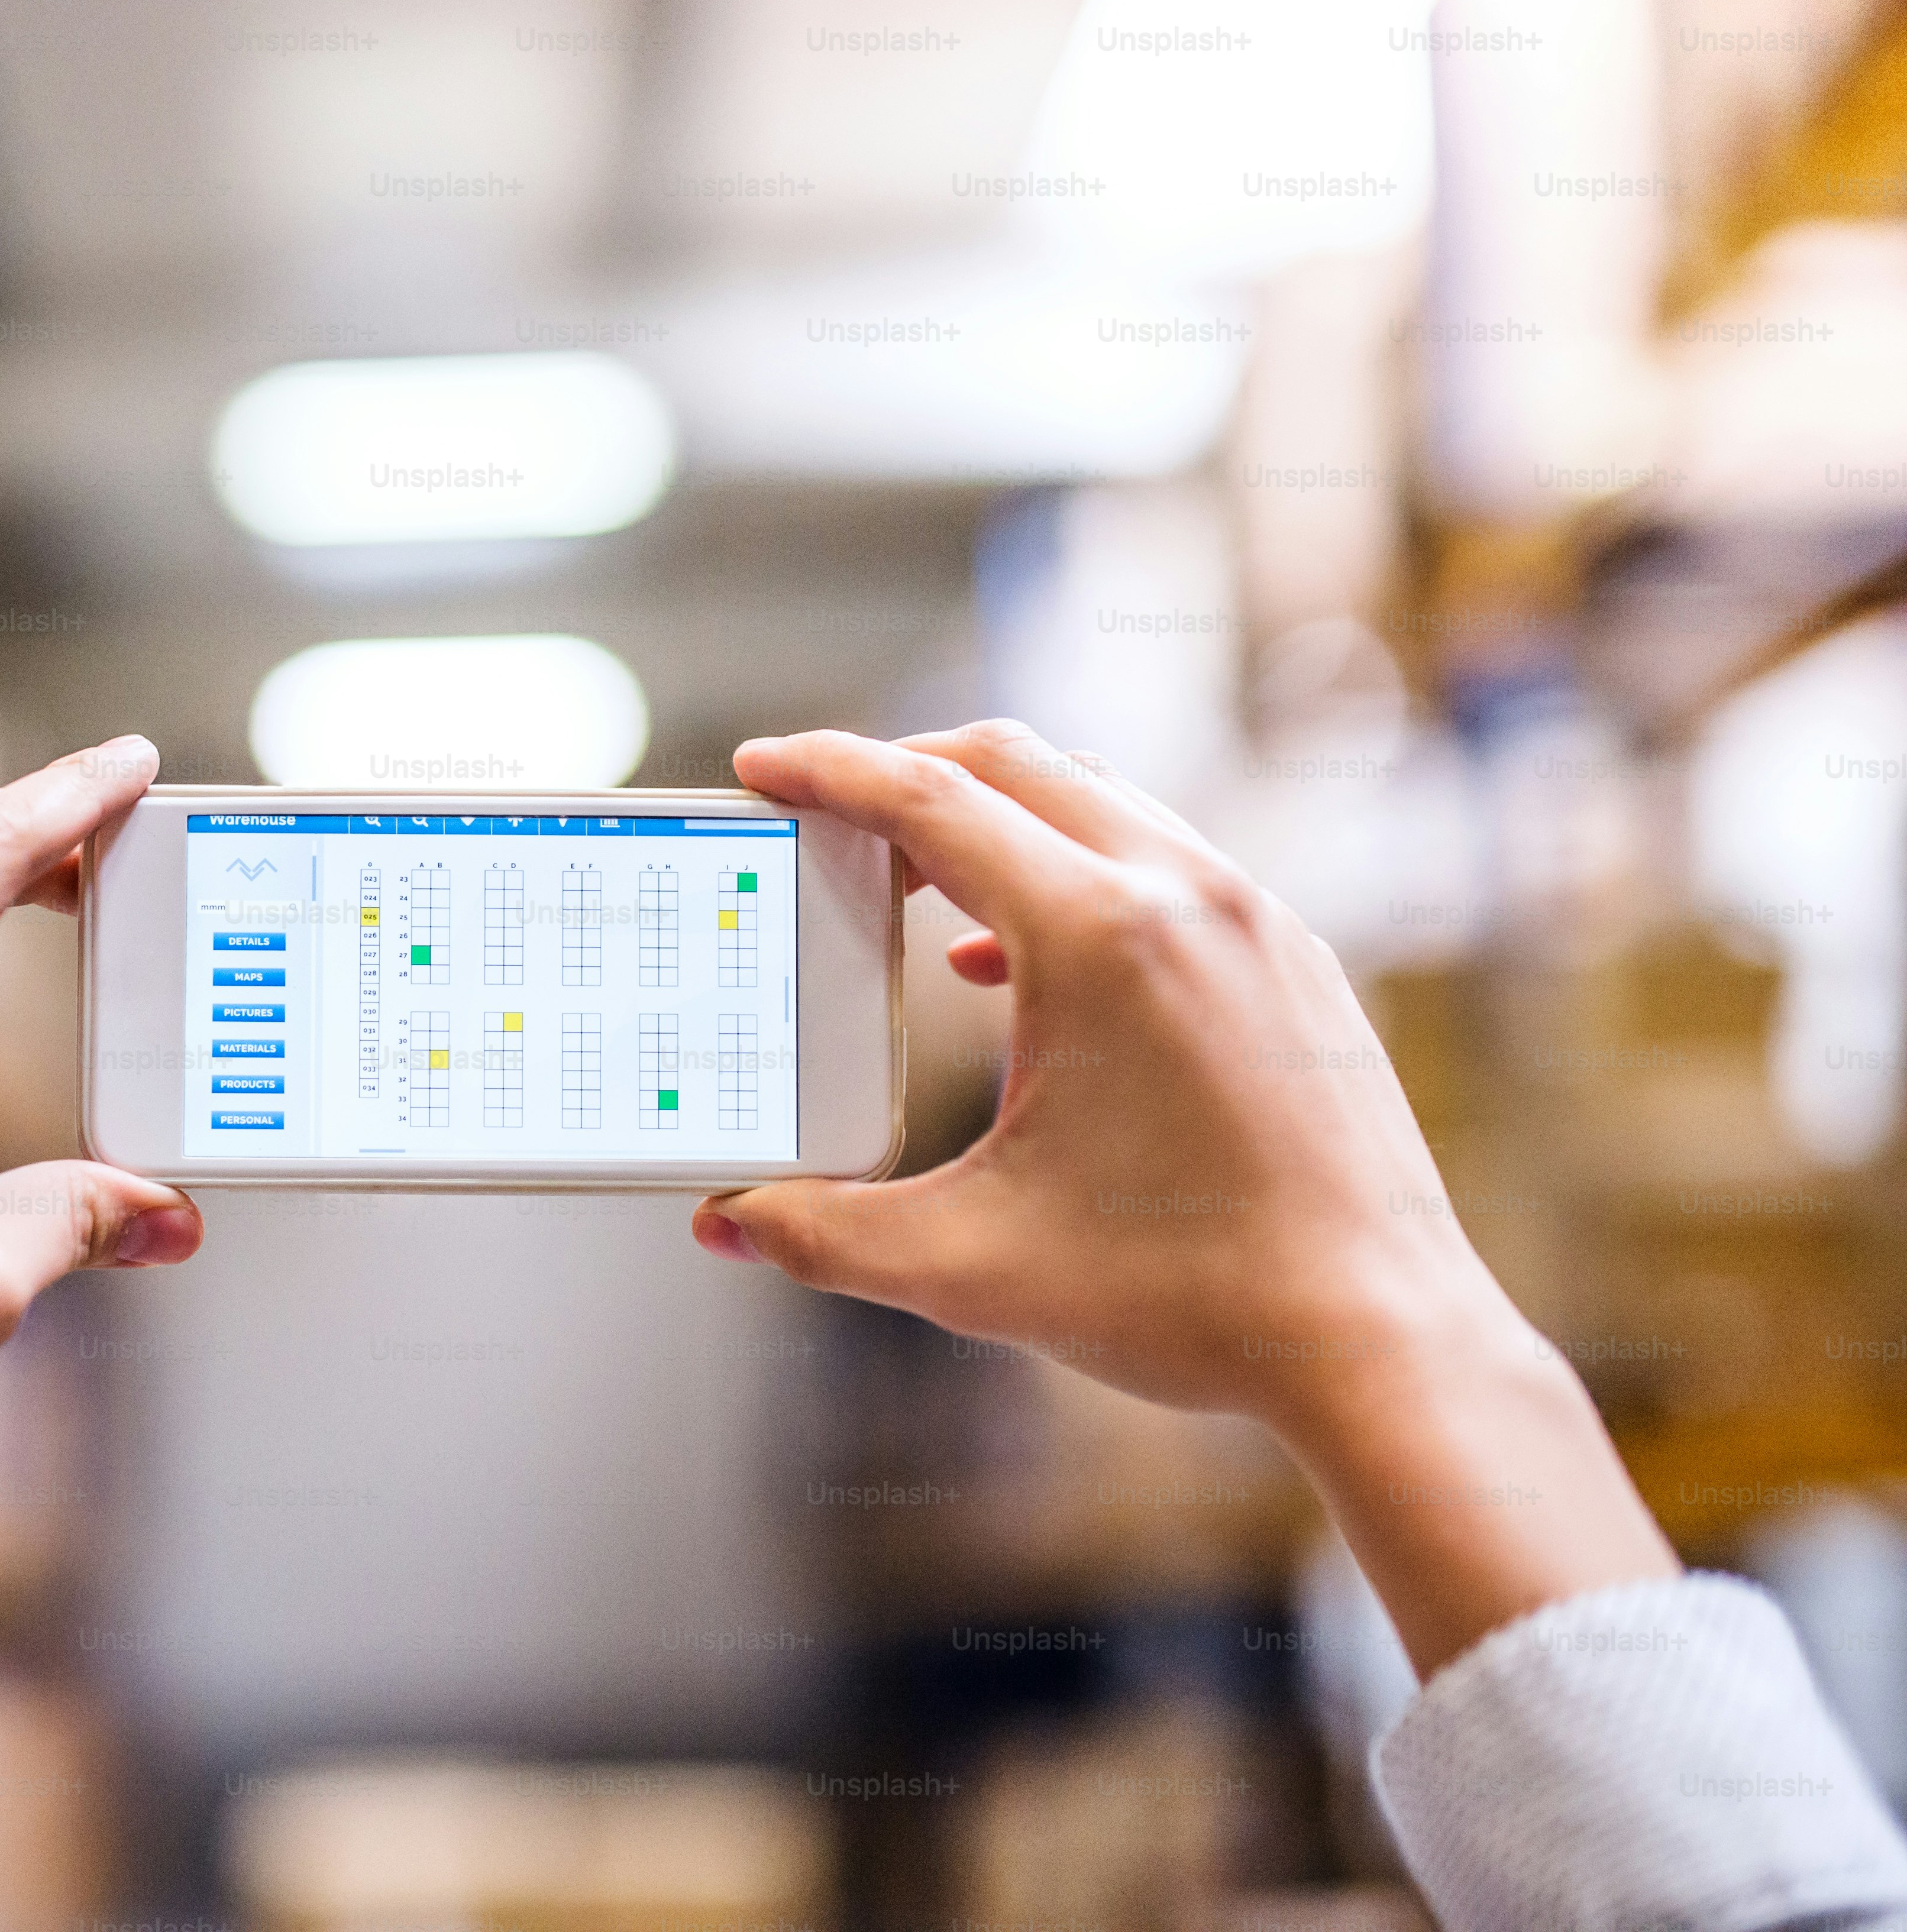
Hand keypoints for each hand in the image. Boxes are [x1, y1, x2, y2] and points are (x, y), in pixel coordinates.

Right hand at [697, 724, 1673, 1673]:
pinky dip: (1071, 874)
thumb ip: (830, 1236)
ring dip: (993, 821)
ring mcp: (1256, 921)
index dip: (829, 773)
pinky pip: (1162, 867)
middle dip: (902, 773)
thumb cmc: (1190, 1297)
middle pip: (1014, 765)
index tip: (765, 766)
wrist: (1378, 1340)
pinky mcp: (1293, 962)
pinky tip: (1014, 970)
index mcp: (1101, 937)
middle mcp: (1187, 896)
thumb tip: (727, 1227)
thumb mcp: (973, 1263)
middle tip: (824, 818)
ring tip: (911, 887)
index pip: (930, 803)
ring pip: (1097, 804)